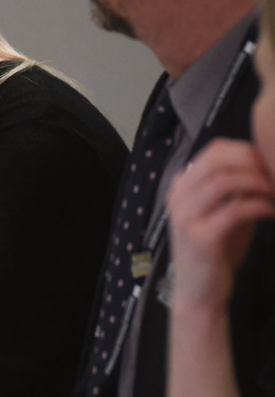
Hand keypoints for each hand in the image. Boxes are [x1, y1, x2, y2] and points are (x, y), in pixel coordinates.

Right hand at [167, 138, 274, 310]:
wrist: (199, 293)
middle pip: (217, 161)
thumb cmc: (216, 252)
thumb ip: (236, 191)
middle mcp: (178, 197)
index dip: (247, 151)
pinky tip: (271, 211)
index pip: (214, 151)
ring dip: (258, 183)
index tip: (270, 162)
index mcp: (182, 186)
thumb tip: (265, 165)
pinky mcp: (200, 237)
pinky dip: (259, 206)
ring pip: (223, 182)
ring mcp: (186, 216)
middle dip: (253, 163)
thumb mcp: (224, 214)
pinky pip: (234, 210)